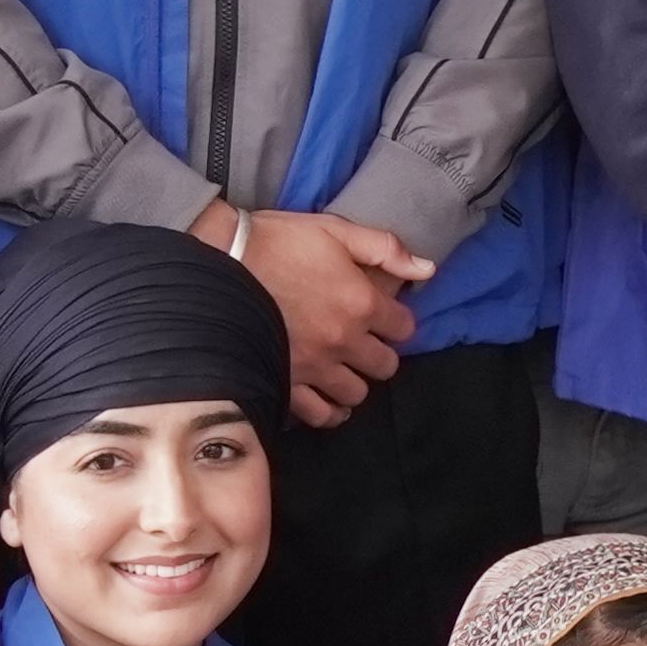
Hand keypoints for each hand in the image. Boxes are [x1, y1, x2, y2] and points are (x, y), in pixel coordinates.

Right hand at [214, 203, 429, 421]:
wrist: (219, 261)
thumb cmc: (277, 242)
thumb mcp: (336, 231)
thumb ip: (386, 249)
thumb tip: (427, 269)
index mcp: (362, 302)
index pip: (405, 328)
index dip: (396, 322)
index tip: (383, 317)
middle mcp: (344, 340)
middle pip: (385, 366)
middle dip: (378, 354)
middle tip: (362, 343)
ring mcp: (315, 366)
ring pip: (356, 393)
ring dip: (355, 382)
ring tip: (342, 369)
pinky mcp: (286, 382)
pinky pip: (319, 414)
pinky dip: (328, 411)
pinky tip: (327, 399)